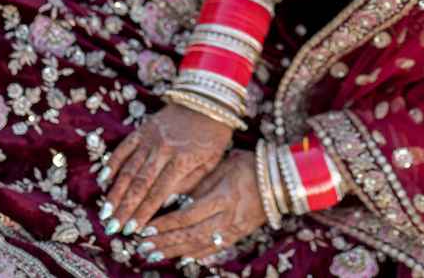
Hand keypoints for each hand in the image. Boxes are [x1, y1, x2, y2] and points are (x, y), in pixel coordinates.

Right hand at [101, 102, 231, 235]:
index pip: (158, 193)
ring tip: (105, 211)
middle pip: (139, 184)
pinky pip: (124, 147)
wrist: (209, 100)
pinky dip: (113, 163)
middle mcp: (163, 150)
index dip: (143, 213)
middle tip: (111, 227)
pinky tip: (104, 179)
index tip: (131, 231)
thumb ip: (189, 184)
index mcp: (182, 160)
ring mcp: (151, 137)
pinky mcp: (144, 128)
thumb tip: (167, 204)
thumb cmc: (213, 135)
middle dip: (124, 208)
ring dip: (115, 192)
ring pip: (129, 168)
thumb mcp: (210, 162)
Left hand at [139, 151, 265, 262]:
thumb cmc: (250, 165)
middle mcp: (226, 217)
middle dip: (164, 243)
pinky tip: (183, 258)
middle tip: (142, 247)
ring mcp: (233, 229)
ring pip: (199, 245)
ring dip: (175, 252)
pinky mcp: (239, 235)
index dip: (165, 224)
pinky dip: (197, 255)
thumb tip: (177, 198)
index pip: (187, 215)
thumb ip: (201, 182)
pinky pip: (215, 249)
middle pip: (189, 235)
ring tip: (154, 255)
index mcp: (222, 197)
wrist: (282, 180)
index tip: (145, 229)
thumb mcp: (224, 165)